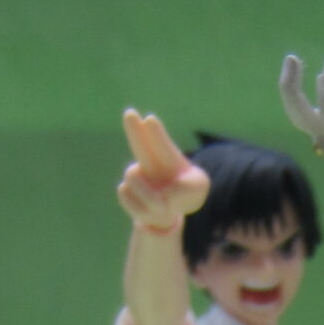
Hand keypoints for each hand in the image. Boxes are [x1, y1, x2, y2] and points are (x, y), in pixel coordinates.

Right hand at [117, 110, 209, 232]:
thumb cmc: (187, 191)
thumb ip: (184, 192)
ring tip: (165, 205)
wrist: (169, 207)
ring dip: (149, 196)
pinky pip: (131, 200)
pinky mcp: (126, 193)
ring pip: (134, 179)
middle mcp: (149, 161)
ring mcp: (136, 176)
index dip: (156, 133)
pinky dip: (145, 210)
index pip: (162, 145)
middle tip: (130, 113)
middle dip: (135, 129)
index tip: (150, 120)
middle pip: (140, 144)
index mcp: (167, 156)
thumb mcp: (197, 189)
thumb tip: (161, 199)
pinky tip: (152, 210)